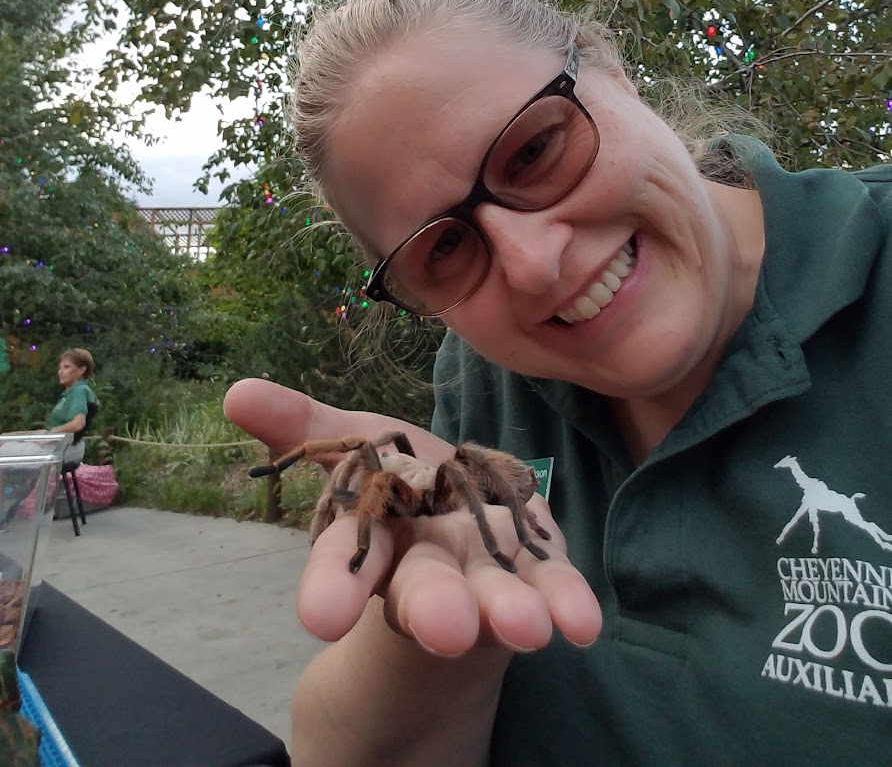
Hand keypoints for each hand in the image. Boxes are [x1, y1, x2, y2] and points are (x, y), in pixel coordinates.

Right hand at [224, 379, 601, 656]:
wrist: (456, 529)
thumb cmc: (397, 485)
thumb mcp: (352, 447)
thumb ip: (303, 424)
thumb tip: (236, 391)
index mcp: (373, 533)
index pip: (344, 557)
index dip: (332, 583)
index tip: (321, 615)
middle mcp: (425, 562)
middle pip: (423, 587)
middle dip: (434, 606)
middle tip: (449, 630)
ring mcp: (483, 571)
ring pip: (490, 593)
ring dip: (508, 610)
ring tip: (529, 628)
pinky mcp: (534, 567)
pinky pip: (550, 586)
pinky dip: (565, 601)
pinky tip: (583, 622)